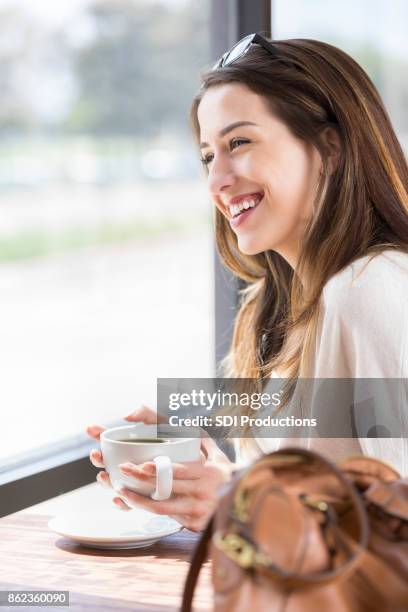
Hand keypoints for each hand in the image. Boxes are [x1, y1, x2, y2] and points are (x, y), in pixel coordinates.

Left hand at [86, 405, 232, 530]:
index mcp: (208, 473)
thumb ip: (200, 436)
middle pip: (167, 489)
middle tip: (124, 471)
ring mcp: (198, 512)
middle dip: (142, 480)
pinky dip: (151, 511)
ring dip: (139, 501)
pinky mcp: (194, 526)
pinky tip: (136, 504)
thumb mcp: (217, 454)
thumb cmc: (225, 474)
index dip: (159, 469)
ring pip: (163, 509)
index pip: (179, 471)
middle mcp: (203, 494)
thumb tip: (185, 420)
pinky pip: (168, 518)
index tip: (141, 464)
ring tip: (122, 493)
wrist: (243, 504)